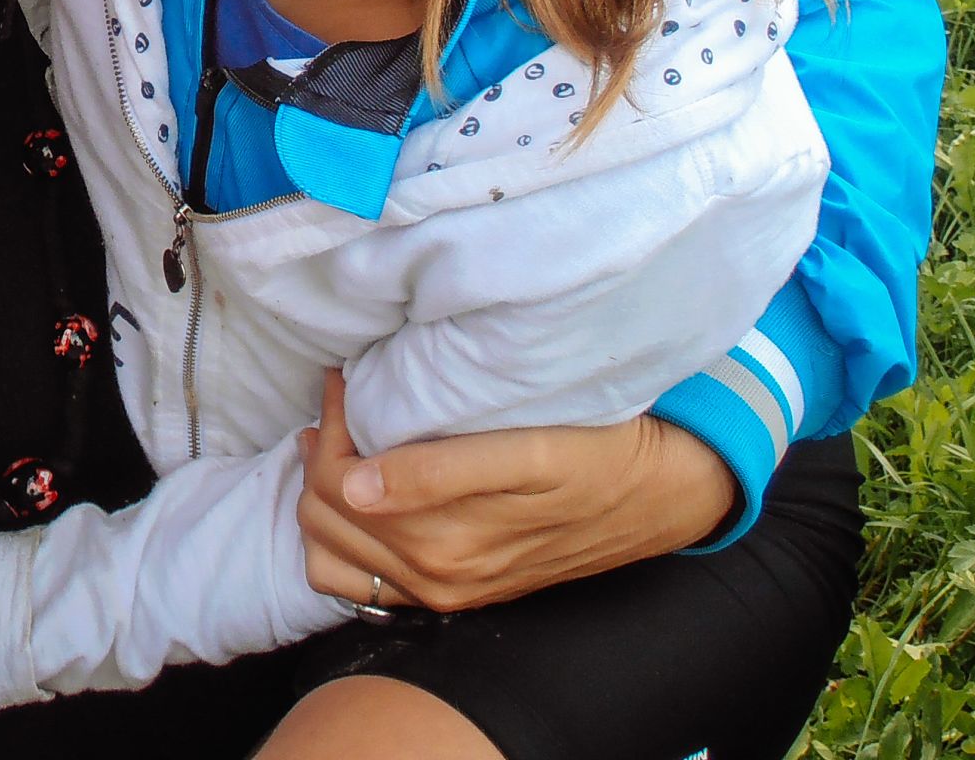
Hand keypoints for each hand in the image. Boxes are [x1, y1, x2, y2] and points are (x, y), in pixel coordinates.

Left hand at [296, 368, 735, 612]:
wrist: (653, 494)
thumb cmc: (590, 454)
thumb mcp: (523, 451)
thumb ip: (436, 472)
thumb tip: (354, 486)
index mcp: (443, 543)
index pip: (332, 487)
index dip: (331, 425)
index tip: (346, 381)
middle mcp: (434, 578)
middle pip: (320, 518)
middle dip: (321, 454)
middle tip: (344, 401)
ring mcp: (441, 592)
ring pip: (329, 553)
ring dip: (321, 495)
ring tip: (344, 441)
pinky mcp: (452, 593)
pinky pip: (359, 581)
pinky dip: (340, 537)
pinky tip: (360, 489)